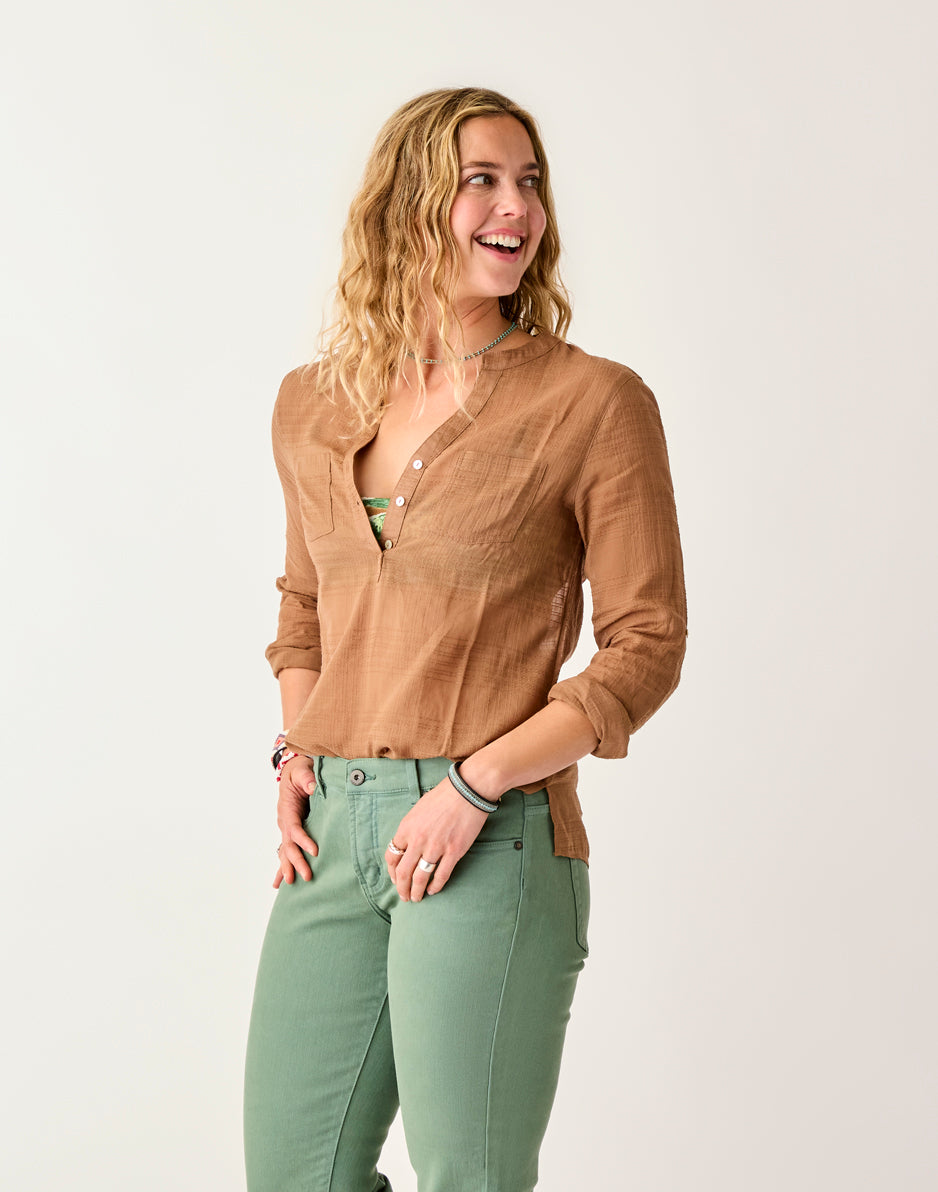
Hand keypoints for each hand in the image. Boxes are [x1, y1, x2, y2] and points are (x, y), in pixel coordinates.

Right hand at [274, 756, 319, 888]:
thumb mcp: (303, 771)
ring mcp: (287, 828)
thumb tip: (312, 788)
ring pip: (285, 851)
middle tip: (307, 876)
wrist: (294, 772)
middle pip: (289, 845)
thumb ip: (307, 778)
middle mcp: (284, 821)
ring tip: (291, 884)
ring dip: (288, 867)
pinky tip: (281, 881)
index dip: (303, 840)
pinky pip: (287, 850)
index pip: (294, 829)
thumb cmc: (300, 771)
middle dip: (296, 861)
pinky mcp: (292, 831)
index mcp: (287, 809)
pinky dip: (284, 865)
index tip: (315, 851)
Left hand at [385, 776, 490, 901]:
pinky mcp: (454, 852)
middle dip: (402, 888)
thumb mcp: (418, 809)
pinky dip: (436, 886)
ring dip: (417, 891)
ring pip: (420, 878)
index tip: (395, 879)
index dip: (392, 872)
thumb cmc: (443, 796)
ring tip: (417, 898)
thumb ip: (411, 828)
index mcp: (406, 828)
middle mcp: (418, 840)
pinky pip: (441, 875)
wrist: (467, 791)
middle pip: (403, 872)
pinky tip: (433, 890)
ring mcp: (436, 847)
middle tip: (404, 896)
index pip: (392, 856)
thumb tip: (407, 845)